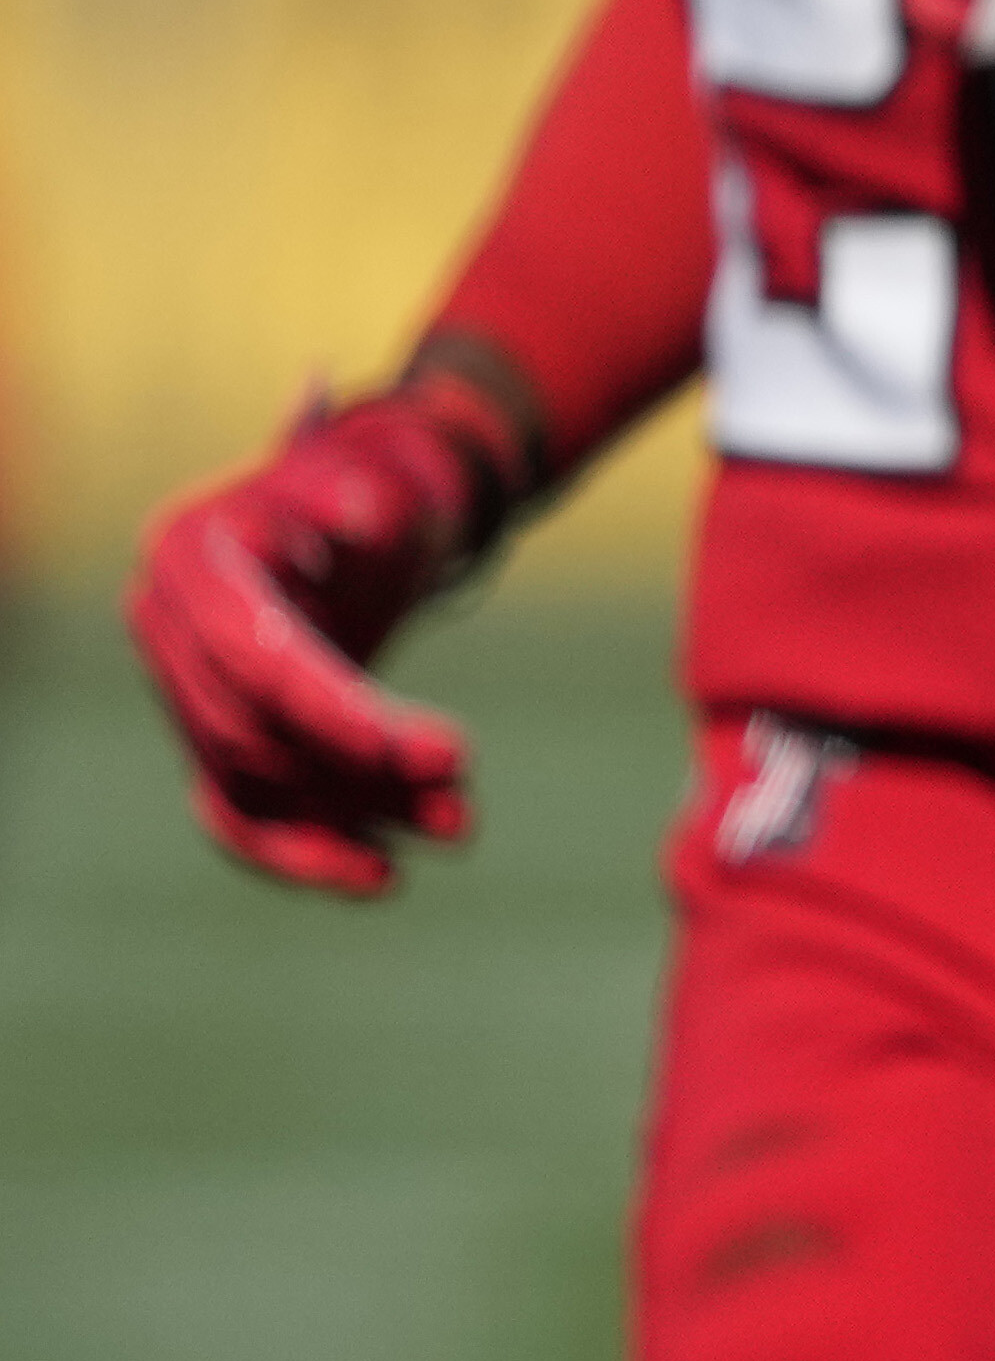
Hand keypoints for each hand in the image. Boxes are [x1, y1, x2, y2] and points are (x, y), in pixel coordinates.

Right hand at [127, 374, 515, 895]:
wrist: (367, 515)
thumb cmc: (383, 492)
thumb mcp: (384, 481)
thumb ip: (368, 499)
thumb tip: (358, 517)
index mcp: (192, 554)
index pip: (260, 659)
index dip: (343, 715)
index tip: (449, 753)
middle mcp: (163, 622)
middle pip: (255, 732)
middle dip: (365, 776)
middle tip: (465, 811)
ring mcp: (176, 684)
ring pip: (257, 780)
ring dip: (356, 815)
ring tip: (457, 829)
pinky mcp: (207, 734)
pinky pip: (238, 813)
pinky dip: (304, 852)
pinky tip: (381, 879)